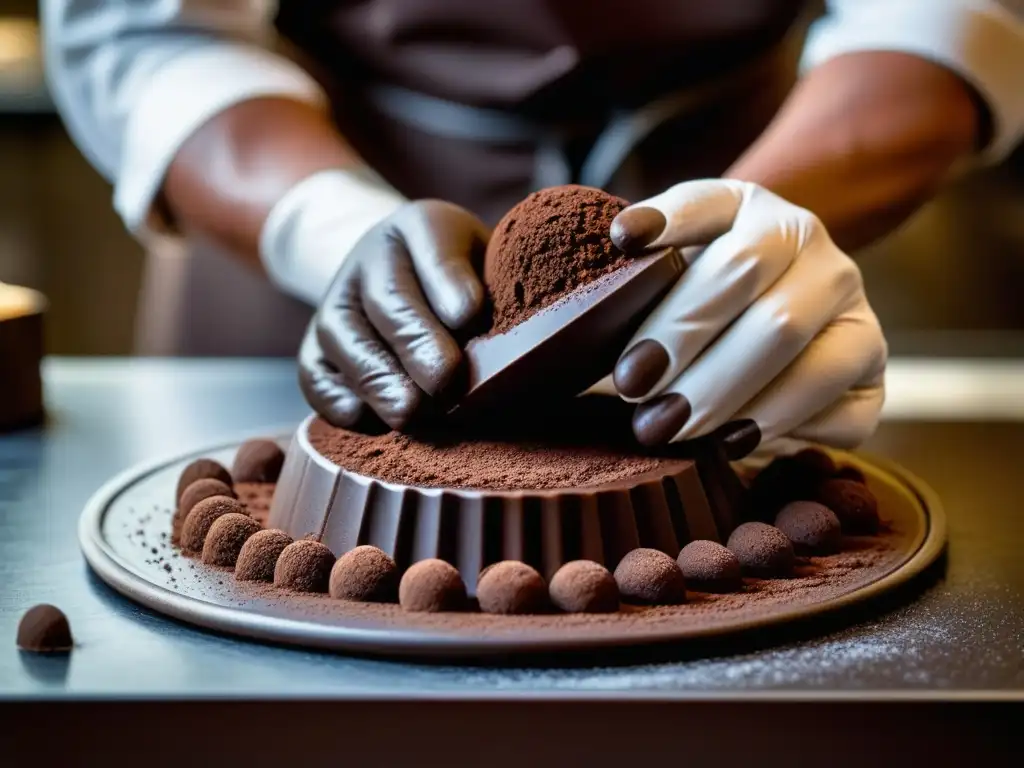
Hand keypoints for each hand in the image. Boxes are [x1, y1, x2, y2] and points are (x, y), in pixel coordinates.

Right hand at [299, 200, 488, 429]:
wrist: (405, 283)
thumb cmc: (465, 284)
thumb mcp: (487, 266)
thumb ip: (493, 291)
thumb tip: (490, 341)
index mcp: (420, 228)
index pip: (435, 247)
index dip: (449, 282)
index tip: (470, 315)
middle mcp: (369, 261)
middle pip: (389, 301)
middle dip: (417, 343)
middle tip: (444, 381)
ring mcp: (336, 304)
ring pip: (345, 339)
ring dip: (378, 379)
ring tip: (409, 412)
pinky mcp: (316, 350)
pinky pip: (314, 376)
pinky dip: (336, 400)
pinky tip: (367, 421)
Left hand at [610, 180, 885, 450]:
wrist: (770, 310)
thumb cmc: (699, 289)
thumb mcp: (672, 259)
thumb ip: (649, 258)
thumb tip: (623, 247)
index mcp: (763, 215)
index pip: (724, 230)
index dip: (674, 242)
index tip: (625, 243)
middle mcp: (822, 259)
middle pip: (769, 313)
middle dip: (694, 356)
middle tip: (633, 389)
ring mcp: (857, 316)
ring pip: (809, 364)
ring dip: (733, 402)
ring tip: (668, 427)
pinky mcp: (871, 373)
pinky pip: (841, 413)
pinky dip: (782, 430)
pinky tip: (730, 441)